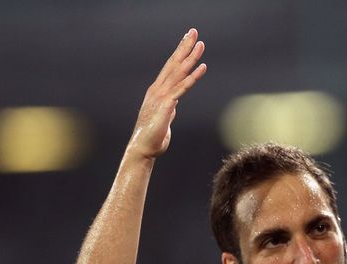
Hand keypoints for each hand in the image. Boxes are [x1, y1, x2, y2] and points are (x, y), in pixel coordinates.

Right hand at [127, 29, 206, 159]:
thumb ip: (168, 108)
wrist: (143, 148)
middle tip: (194, 31)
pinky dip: (193, 77)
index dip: (179, 52)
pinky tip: (202, 67)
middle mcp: (158, 90)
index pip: (170, 67)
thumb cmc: (153, 135)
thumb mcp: (163, 117)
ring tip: (200, 44)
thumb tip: (172, 106)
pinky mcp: (167, 106)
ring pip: (179, 73)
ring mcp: (162, 96)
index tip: (187, 39)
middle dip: (184, 46)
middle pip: (174, 64)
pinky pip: (182, 88)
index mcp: (157, 91)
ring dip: (191, 57)